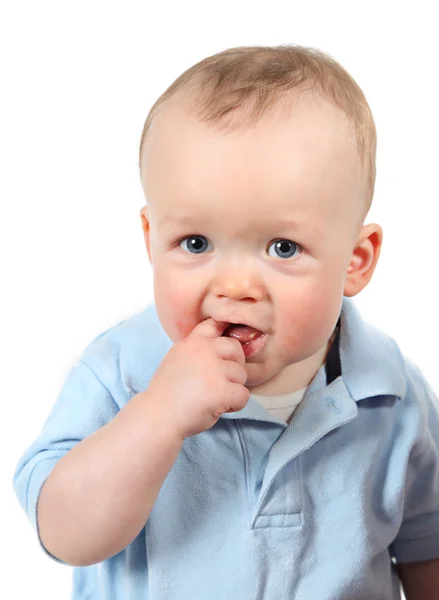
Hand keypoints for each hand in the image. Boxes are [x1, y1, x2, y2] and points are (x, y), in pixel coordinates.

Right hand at [146, 318, 249, 438]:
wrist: (157, 417)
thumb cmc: (169, 393)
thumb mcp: (177, 358)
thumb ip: (197, 349)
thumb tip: (223, 345)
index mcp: (193, 341)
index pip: (215, 323)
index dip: (225, 334)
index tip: (224, 348)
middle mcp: (204, 350)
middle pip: (236, 349)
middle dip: (234, 366)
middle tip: (220, 381)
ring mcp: (214, 369)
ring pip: (242, 375)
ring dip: (233, 388)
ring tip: (213, 397)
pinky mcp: (221, 390)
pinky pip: (243, 395)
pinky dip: (235, 405)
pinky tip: (218, 408)